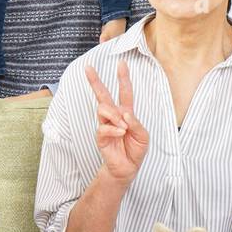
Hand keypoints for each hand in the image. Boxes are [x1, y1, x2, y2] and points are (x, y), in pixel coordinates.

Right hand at [83, 58, 149, 183]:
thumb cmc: (135, 150)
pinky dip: (114, 129)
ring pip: (103, 109)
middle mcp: (114, 116)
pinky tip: (120, 133)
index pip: (124, 92)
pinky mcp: (100, 136)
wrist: (127, 168)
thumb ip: (136, 123)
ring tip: (123, 126)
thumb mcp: (143, 136)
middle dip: (95, 81)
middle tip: (88, 68)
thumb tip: (124, 114)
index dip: (123, 78)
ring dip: (114, 115)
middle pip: (103, 95)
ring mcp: (105, 125)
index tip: (121, 63)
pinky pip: (103, 127)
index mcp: (126, 113)